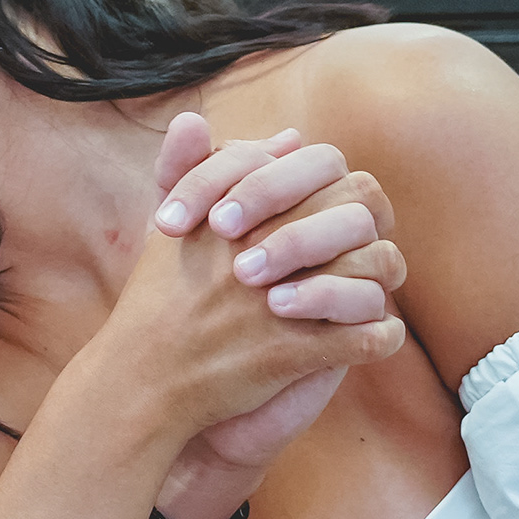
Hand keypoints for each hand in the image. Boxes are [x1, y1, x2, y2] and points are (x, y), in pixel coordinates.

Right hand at [144, 114, 407, 485]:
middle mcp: (254, 250)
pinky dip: (378, 336)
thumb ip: (211, 169)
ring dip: (376, 280)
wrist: (141, 383)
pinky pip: (363, 338)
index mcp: (230, 214)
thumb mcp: (173, 226)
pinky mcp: (287, 353)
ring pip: (368, 270)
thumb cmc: (158, 305)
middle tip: (358, 250)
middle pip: (350, 212)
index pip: (313, 171)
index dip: (326, 194)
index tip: (317, 217)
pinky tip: (375, 336)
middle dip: (361, 229)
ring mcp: (272, 303)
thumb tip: (288, 135)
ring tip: (372, 292)